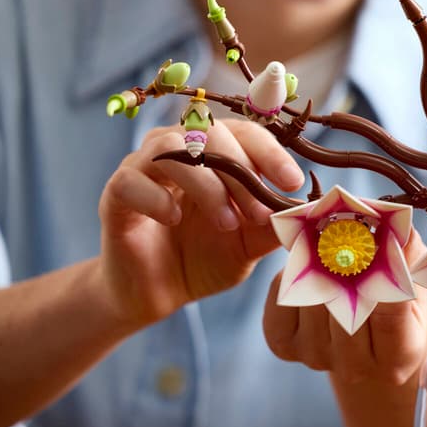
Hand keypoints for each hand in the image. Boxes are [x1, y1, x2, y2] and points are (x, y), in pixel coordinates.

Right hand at [97, 118, 304, 328]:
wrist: (158, 293)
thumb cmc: (206, 257)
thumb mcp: (250, 244)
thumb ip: (275, 224)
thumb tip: (311, 209)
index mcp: (218, 151)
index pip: (247, 133)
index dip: (272, 153)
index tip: (293, 182)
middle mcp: (180, 147)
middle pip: (212, 133)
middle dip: (243, 173)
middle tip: (260, 214)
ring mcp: (144, 166)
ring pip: (172, 148)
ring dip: (207, 184)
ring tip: (226, 223)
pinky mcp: (115, 193)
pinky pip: (130, 179)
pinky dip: (156, 197)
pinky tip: (172, 219)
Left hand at [262, 229, 426, 386]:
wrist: (367, 336)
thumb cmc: (398, 301)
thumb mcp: (414, 279)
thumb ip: (408, 255)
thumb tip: (395, 225)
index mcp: (398, 357)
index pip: (390, 312)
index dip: (385, 271)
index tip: (386, 236)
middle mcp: (355, 367)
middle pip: (345, 307)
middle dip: (348, 262)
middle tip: (351, 228)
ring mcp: (316, 358)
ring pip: (313, 299)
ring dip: (320, 263)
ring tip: (331, 239)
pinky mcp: (284, 345)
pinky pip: (283, 298)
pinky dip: (293, 274)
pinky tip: (310, 264)